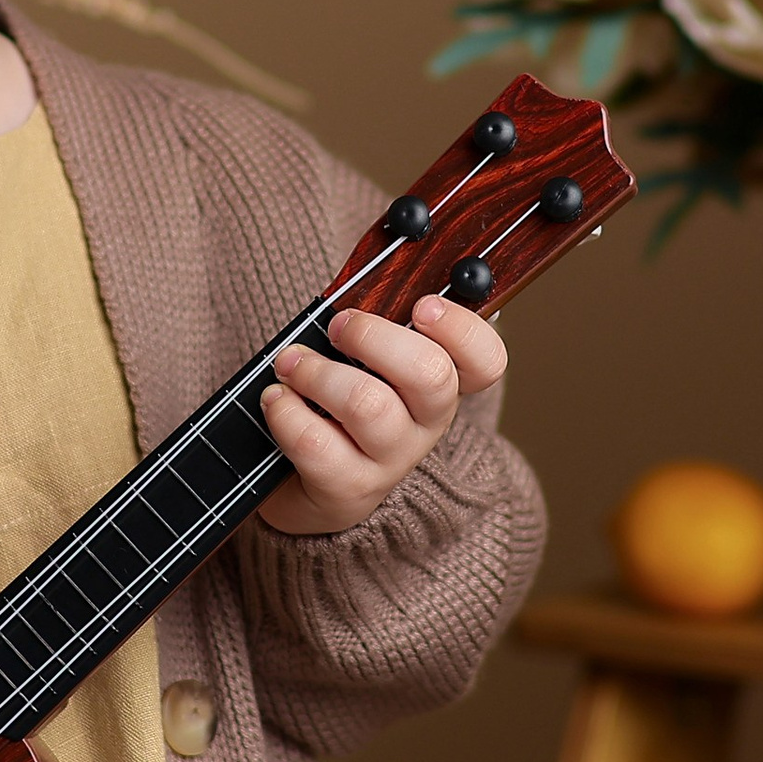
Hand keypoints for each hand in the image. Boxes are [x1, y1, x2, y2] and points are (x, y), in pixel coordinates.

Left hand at [256, 296, 506, 537]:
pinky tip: (276, 399)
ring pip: (368, 406)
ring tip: (290, 364)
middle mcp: (427, 424)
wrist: (308, 485)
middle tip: (339, 326)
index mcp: (442, 383)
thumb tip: (364, 273)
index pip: (486, 361)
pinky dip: (286, 411)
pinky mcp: (349, 489)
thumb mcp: (366, 358)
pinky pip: (317, 444)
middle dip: (374, 337)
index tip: (423, 306)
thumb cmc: (338, 402)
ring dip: (318, 373)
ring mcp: (391, 461)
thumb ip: (377, 319)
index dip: (461, 330)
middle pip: (430, 376)